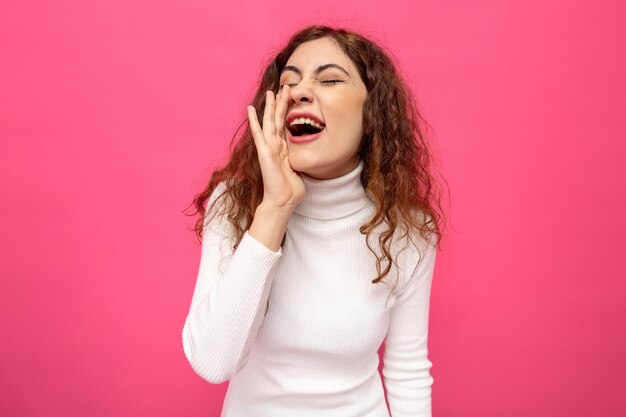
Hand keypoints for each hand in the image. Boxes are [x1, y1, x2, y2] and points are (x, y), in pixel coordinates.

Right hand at [247, 86, 305, 209]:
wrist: (283, 200)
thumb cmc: (291, 189)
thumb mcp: (299, 169)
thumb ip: (300, 160)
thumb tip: (308, 157)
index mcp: (283, 149)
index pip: (284, 125)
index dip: (287, 111)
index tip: (290, 97)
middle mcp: (274, 146)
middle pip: (277, 119)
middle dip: (281, 102)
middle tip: (284, 86)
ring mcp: (268, 147)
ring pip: (269, 121)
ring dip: (271, 106)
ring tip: (271, 91)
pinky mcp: (264, 151)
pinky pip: (258, 133)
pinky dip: (254, 120)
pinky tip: (251, 108)